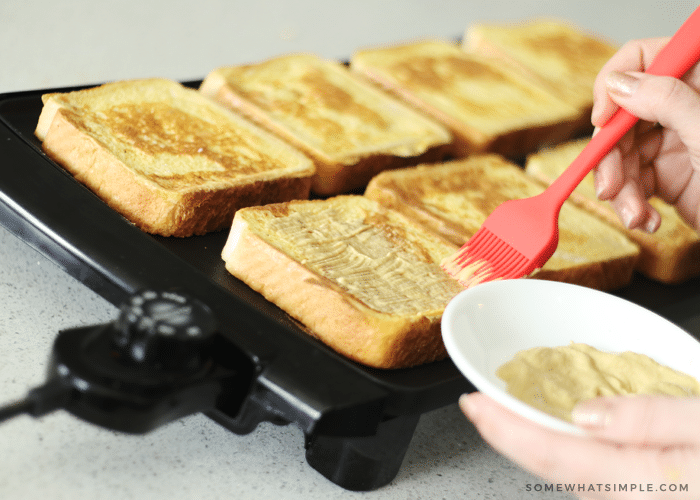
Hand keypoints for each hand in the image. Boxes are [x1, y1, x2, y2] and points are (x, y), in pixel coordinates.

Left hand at [461, 392, 699, 498]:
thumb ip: (651, 421)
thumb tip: (582, 414)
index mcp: (642, 483)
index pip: (553, 456)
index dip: (504, 428)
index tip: (471, 402)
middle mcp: (632, 499)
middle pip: (554, 468)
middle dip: (511, 435)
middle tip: (481, 404)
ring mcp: (639, 498)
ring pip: (573, 474)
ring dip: (537, 443)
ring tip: (511, 414)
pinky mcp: (648, 493)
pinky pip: (598, 476)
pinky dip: (571, 452)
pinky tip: (570, 433)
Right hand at [591, 37, 699, 232]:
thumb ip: (667, 101)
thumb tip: (618, 83)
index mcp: (699, 82)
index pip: (645, 58)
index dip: (615, 84)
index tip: (602, 119)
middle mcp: (683, 107)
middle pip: (623, 116)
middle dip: (612, 157)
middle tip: (609, 187)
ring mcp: (673, 141)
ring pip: (622, 154)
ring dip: (620, 190)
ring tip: (635, 216)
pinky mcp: (666, 175)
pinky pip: (631, 182)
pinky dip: (631, 204)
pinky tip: (646, 219)